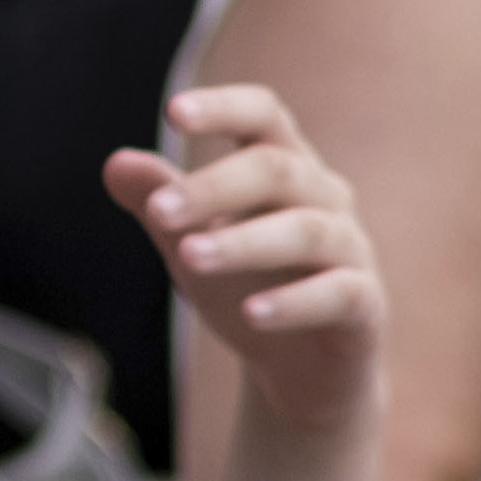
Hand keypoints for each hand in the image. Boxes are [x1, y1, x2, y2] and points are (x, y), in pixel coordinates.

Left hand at [102, 84, 384, 437]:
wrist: (301, 372)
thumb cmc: (245, 286)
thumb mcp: (191, 242)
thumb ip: (158, 202)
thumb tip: (115, 164)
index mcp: (285, 166)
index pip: (263, 115)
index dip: (224, 108)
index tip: (173, 112)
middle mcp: (325, 197)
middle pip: (278, 170)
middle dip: (214, 187)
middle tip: (158, 211)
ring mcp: (352, 249)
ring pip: (308, 231)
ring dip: (245, 242)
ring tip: (188, 257)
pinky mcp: (366, 306)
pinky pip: (339, 293)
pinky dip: (294, 302)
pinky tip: (252, 313)